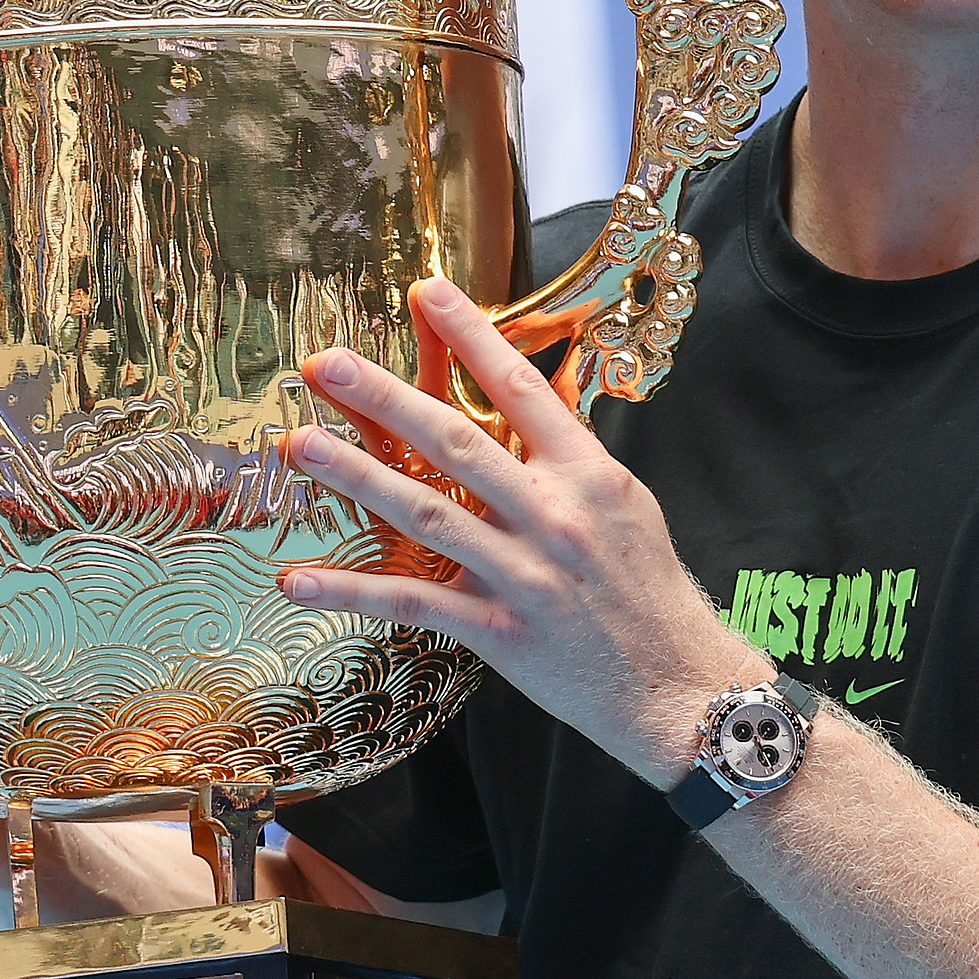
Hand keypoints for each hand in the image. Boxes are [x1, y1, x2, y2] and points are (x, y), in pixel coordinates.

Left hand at [273, 278, 768, 785]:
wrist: (679, 686)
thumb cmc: (650, 593)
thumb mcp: (627, 505)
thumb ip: (571, 456)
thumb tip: (532, 397)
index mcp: (590, 474)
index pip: (520, 389)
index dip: (472, 336)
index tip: (427, 291)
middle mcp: (554, 515)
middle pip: (457, 442)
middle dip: (386, 397)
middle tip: (328, 363)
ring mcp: (525, 574)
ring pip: (426, 513)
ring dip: (356, 477)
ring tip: (301, 445)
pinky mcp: (500, 631)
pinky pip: (414, 604)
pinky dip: (353, 592)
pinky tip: (300, 580)